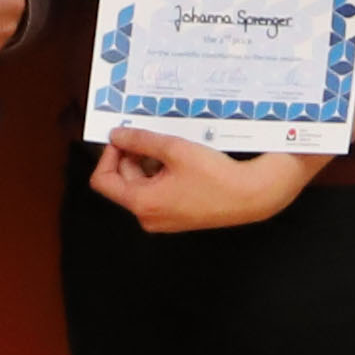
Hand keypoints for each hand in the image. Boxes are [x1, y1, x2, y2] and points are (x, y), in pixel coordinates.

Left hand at [89, 130, 317, 233]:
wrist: (251, 196)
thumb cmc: (215, 176)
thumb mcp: (174, 150)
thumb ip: (141, 141)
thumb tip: (117, 135)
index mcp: (142, 203)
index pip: (103, 180)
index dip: (109, 156)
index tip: (124, 138)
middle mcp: (148, 216)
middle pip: (123, 181)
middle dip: (133, 156)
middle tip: (153, 136)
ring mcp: (162, 219)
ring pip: (141, 185)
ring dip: (150, 163)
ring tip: (172, 148)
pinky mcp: (177, 215)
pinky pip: (158, 192)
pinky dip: (163, 174)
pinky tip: (181, 160)